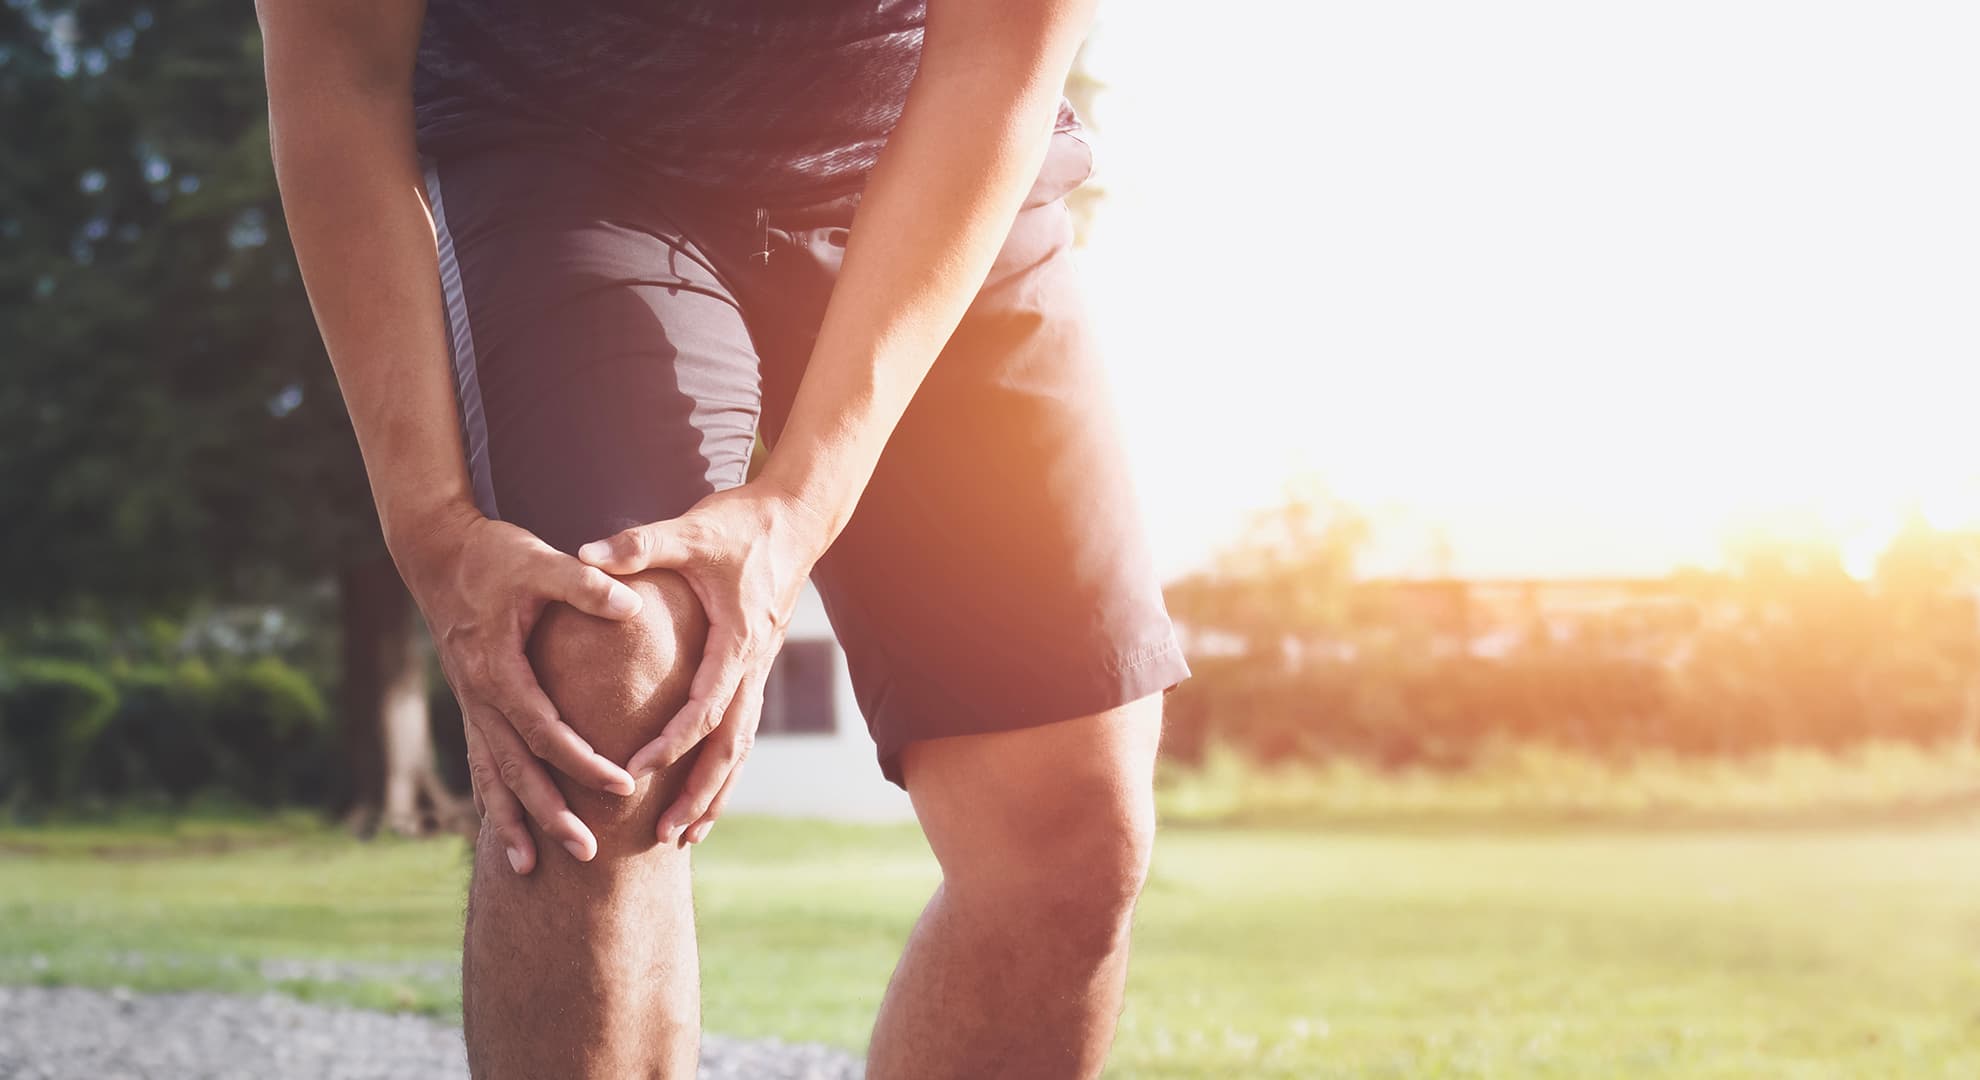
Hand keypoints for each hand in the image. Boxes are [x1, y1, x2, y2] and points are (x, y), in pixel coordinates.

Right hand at [397, 504, 645, 872]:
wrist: (438, 552)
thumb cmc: (496, 556)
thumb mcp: (540, 561)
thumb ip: (585, 585)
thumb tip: (632, 604)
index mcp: (498, 667)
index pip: (544, 728)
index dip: (581, 760)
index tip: (621, 786)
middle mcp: (478, 696)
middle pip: (515, 768)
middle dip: (548, 813)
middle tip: (587, 854)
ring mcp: (471, 704)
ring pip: (491, 775)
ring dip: (511, 821)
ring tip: (527, 870)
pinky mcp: (472, 704)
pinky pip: (481, 762)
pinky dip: (493, 798)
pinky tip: (505, 830)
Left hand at [576, 480, 832, 846]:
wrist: (795, 517)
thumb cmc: (740, 525)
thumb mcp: (689, 531)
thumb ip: (637, 546)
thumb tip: (582, 554)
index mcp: (737, 640)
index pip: (706, 706)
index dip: (672, 741)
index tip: (636, 768)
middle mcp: (754, 665)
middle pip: (731, 746)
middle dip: (701, 793)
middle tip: (667, 834)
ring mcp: (759, 671)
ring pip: (741, 747)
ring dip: (716, 793)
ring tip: (685, 836)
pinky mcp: (755, 669)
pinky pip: (741, 731)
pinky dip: (724, 768)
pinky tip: (704, 795)